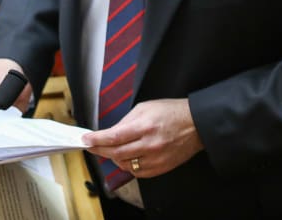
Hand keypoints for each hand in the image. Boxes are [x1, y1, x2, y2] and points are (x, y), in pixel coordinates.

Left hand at [81, 99, 203, 178]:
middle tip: (91, 146)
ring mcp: (155, 159)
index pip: (113, 137)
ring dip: (114, 158)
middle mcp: (149, 145)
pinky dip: (128, 166)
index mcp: (144, 126)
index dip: (96, 140)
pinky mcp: (161, 168)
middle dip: (99, 150)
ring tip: (110, 150)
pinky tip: (126, 158)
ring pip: (125, 165)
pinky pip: (137, 172)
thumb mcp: (145, 107)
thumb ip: (126, 121)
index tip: (86, 140)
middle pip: (116, 153)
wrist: (195, 125)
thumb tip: (111, 132)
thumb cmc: (171, 112)